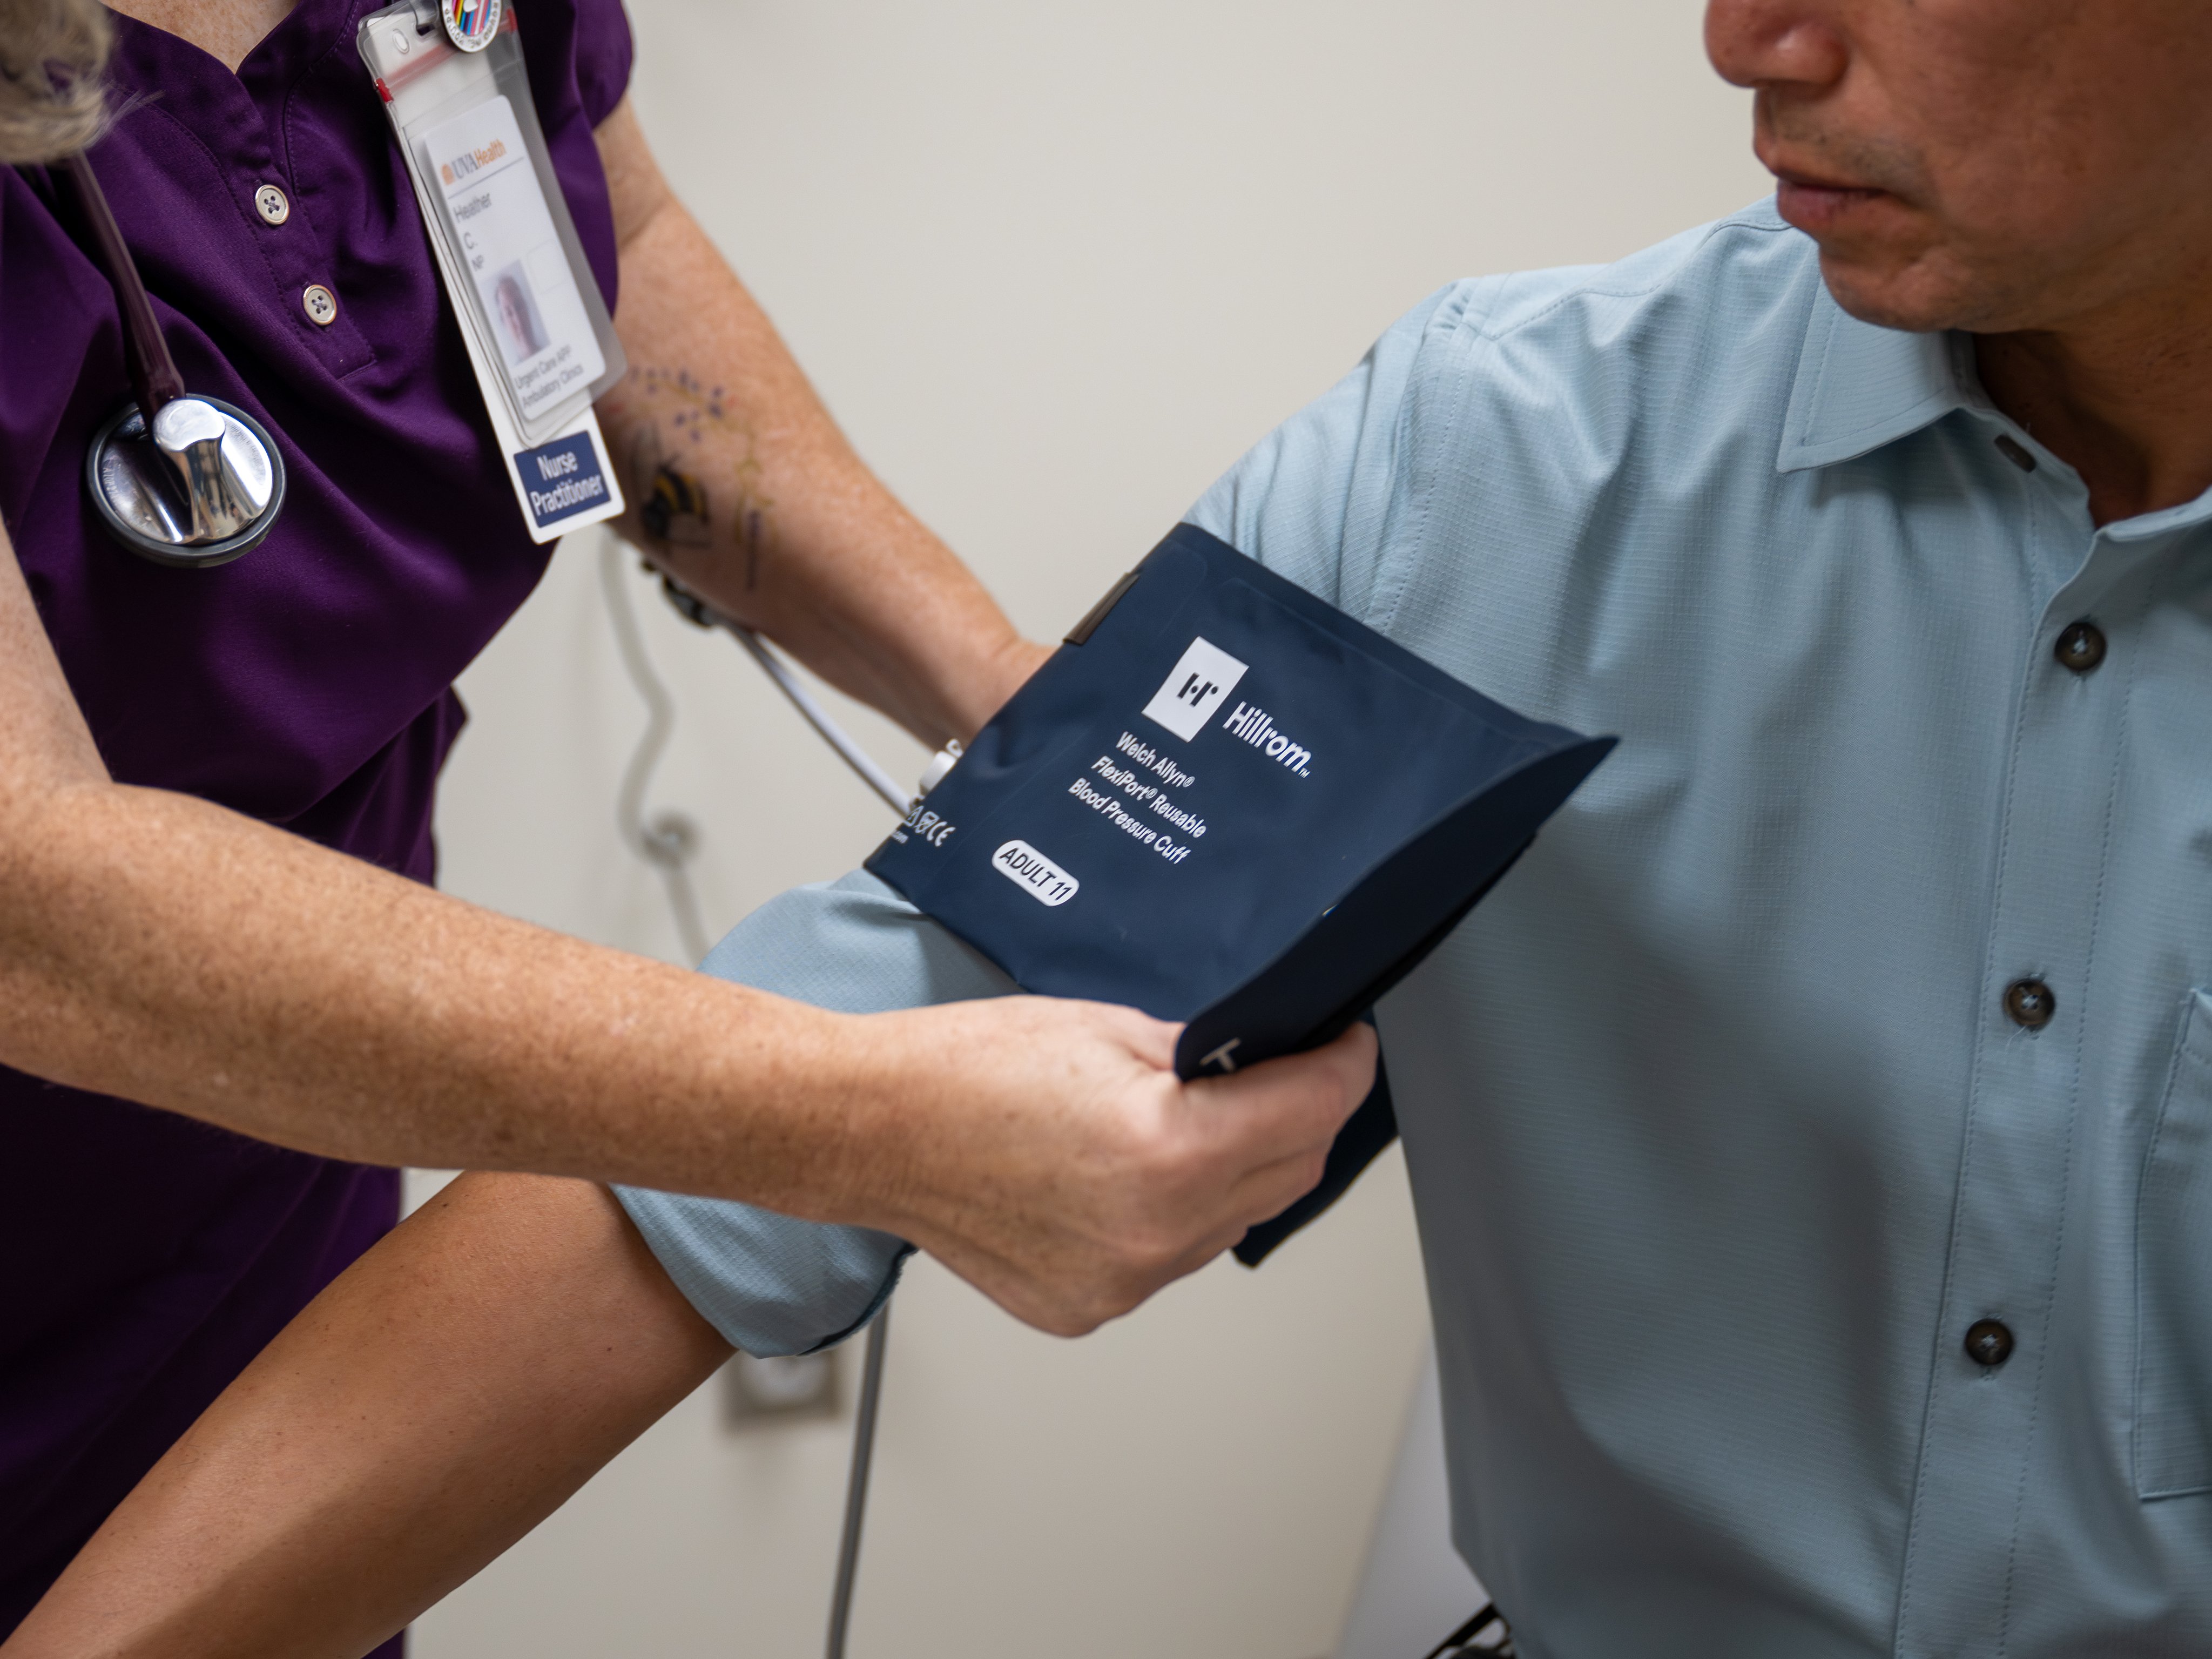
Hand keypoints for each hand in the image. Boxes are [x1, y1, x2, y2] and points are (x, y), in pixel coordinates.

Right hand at [836, 999, 1376, 1335]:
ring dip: (1238, 1172)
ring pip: (1234, 1223)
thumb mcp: (1109, 1028)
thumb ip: (1205, 1055)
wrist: (874, 1130)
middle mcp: (1154, 1232)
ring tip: (1187, 1123)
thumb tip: (1265, 1063)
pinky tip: (1127, 1174)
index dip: (1343, 1066)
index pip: (1311, 1109)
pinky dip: (1173, 1215)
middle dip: (1301, 1117)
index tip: (1346, 1045)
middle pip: (1289, 1175)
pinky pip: (1170, 1257)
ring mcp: (1124, 1280)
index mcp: (1168, 1151)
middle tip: (1285, 1072)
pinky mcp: (1091, 1305)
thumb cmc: (965, 1070)